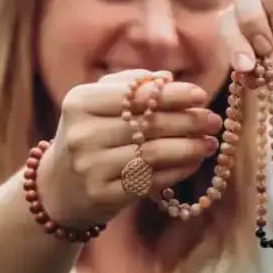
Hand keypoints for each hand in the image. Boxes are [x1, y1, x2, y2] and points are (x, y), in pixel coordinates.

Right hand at [36, 71, 222, 228]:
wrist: (58, 188)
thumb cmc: (87, 137)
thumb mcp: (95, 104)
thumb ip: (128, 84)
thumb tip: (167, 78)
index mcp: (79, 102)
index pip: (136, 95)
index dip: (173, 94)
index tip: (201, 95)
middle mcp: (82, 134)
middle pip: (148, 124)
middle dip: (188, 121)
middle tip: (213, 120)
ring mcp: (90, 167)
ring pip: (154, 153)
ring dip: (189, 147)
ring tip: (209, 142)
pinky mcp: (103, 195)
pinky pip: (151, 180)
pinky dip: (178, 170)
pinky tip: (193, 162)